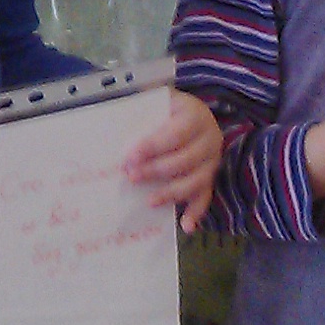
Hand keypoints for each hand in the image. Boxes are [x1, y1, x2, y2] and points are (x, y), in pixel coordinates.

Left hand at [125, 91, 220, 230]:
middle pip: (185, 160)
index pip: (175, 134)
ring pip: (196, 181)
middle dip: (156, 171)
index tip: (130, 156)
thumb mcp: (158, 98)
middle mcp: (210, 138)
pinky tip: (185, 226)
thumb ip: (141, 102)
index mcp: (195, 115)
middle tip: (131, 176)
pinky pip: (206, 197)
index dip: (152, 146)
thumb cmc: (167, 107)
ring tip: (149, 201)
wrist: (193, 113)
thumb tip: (112, 108)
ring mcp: (212, 160)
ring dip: (171, 193)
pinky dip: (196, 213)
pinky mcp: (210, 177)